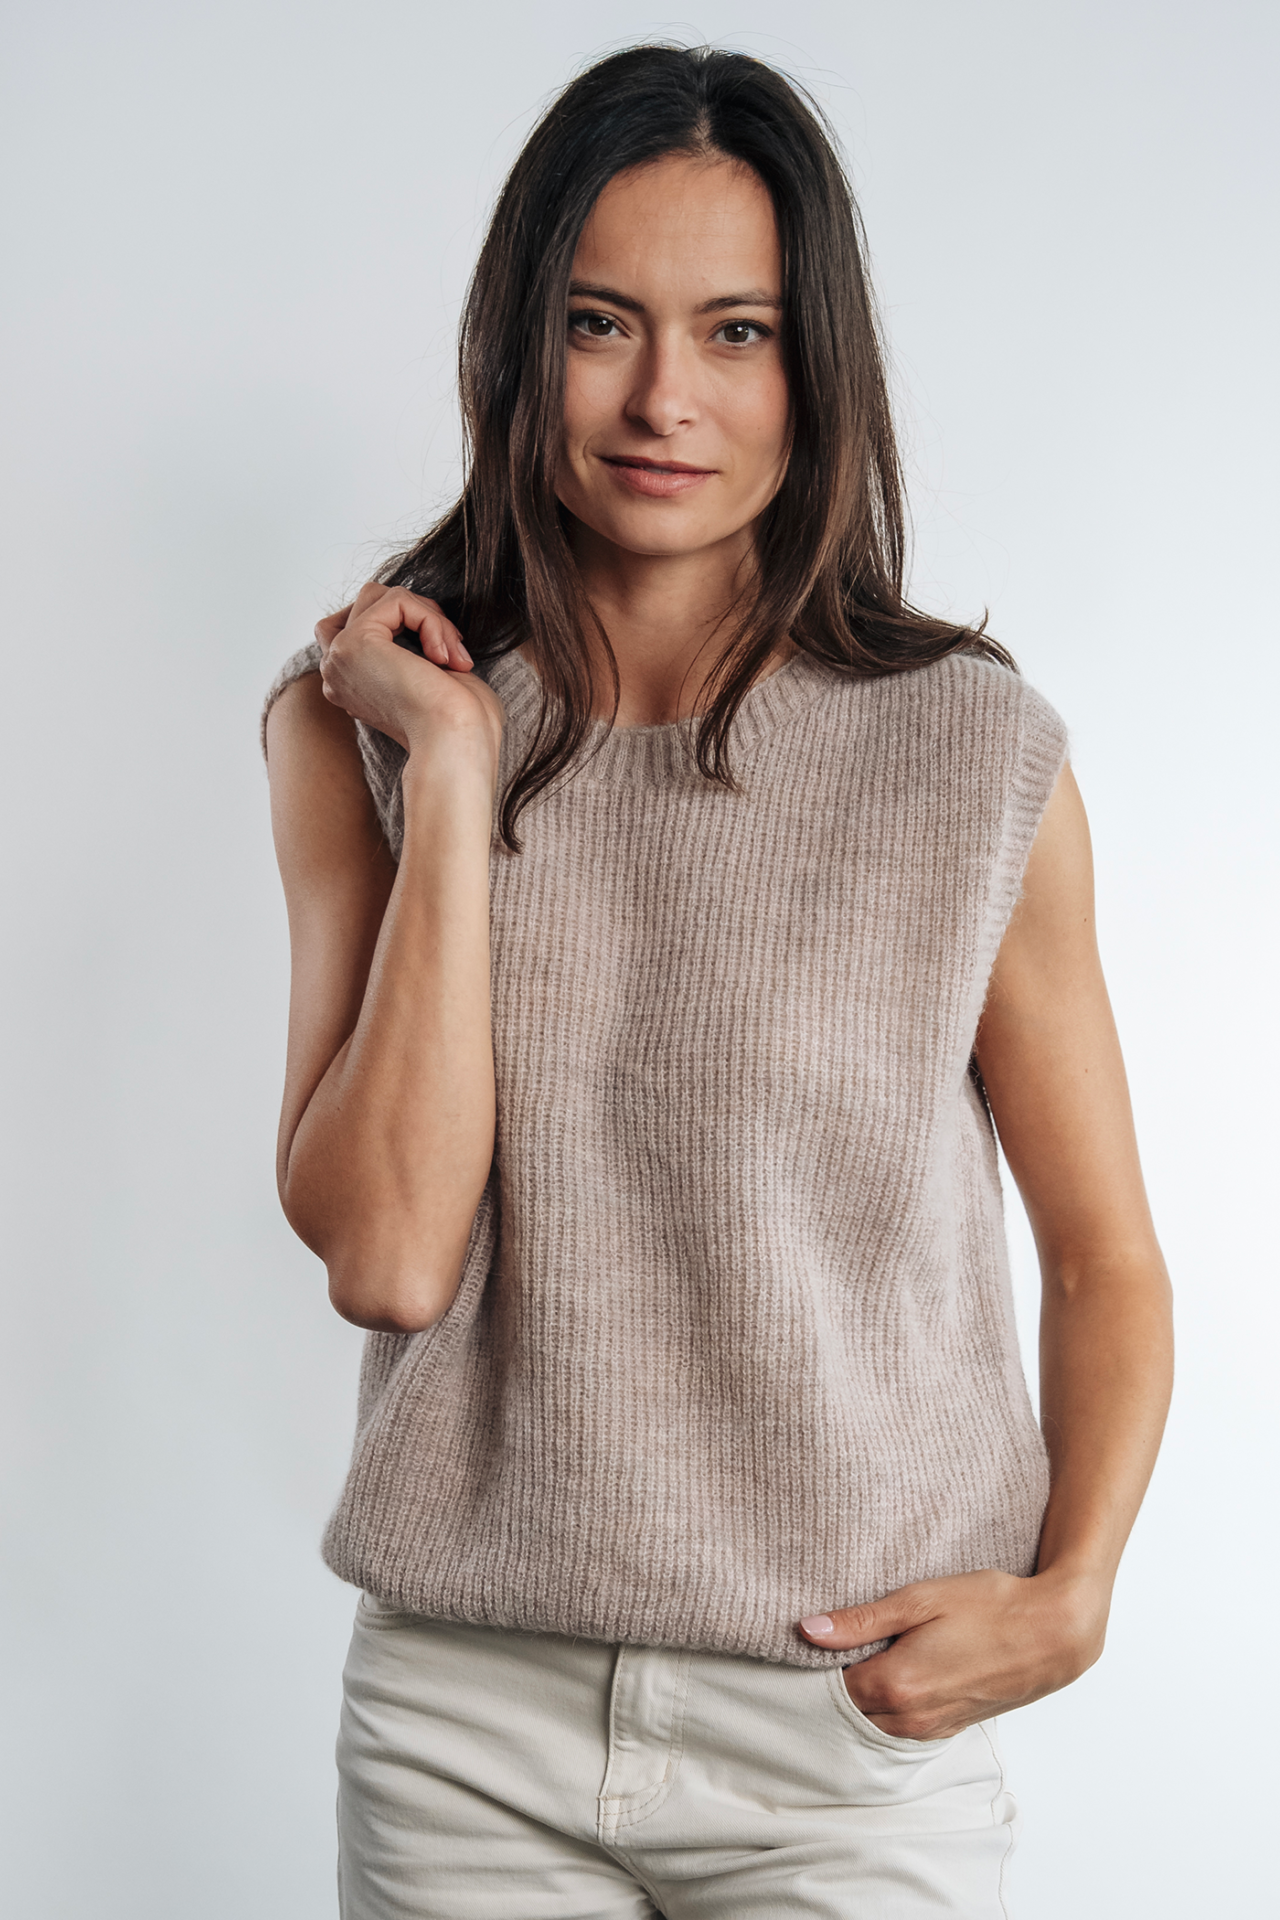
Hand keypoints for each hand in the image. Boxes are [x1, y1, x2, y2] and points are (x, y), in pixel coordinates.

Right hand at [315, 583, 503, 772]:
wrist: (456, 745)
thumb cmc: (459, 723)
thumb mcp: (430, 673)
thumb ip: (412, 641)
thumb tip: (416, 611)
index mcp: (351, 683)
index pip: (365, 623)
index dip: (409, 625)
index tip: (445, 657)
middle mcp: (337, 671)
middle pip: (370, 602)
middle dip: (418, 613)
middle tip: (450, 650)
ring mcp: (339, 656)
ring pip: (382, 596)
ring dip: (428, 616)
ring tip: (451, 654)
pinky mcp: (354, 643)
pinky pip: (396, 600)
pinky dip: (430, 619)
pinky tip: (442, 657)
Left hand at [798, 1567, 1108, 1740]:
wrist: (1051, 1635)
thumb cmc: (989, 1607)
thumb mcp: (920, 1600)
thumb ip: (861, 1621)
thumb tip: (806, 1630)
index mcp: (896, 1684)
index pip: (829, 1689)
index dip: (813, 1666)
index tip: (806, 1644)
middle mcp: (911, 1717)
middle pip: (848, 1712)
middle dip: (832, 1687)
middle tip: (826, 1650)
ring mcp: (932, 1728)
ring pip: (874, 1725)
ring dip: (861, 1700)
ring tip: (859, 1659)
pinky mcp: (950, 1728)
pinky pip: (901, 1729)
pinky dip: (887, 1710)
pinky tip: (891, 1677)